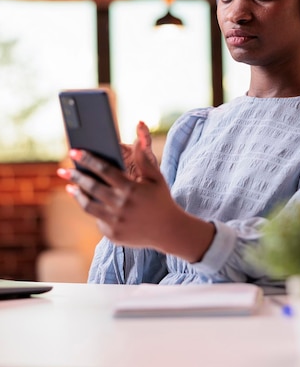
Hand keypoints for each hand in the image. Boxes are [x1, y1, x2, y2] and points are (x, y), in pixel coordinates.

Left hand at [57, 129, 214, 261]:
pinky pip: (97, 220)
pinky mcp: (113, 234)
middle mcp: (122, 205)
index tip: (74, 151)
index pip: (104, 170)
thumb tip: (139, 131)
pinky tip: (88, 201)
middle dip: (75, 176)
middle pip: (92, 187)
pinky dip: (93, 209)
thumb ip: (144, 157)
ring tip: (70, 186)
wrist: (170, 231)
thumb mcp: (155, 177)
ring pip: (89, 206)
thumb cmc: (161, 199)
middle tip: (63, 170)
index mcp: (131, 188)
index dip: (88, 159)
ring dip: (77, 195)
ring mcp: (116, 221)